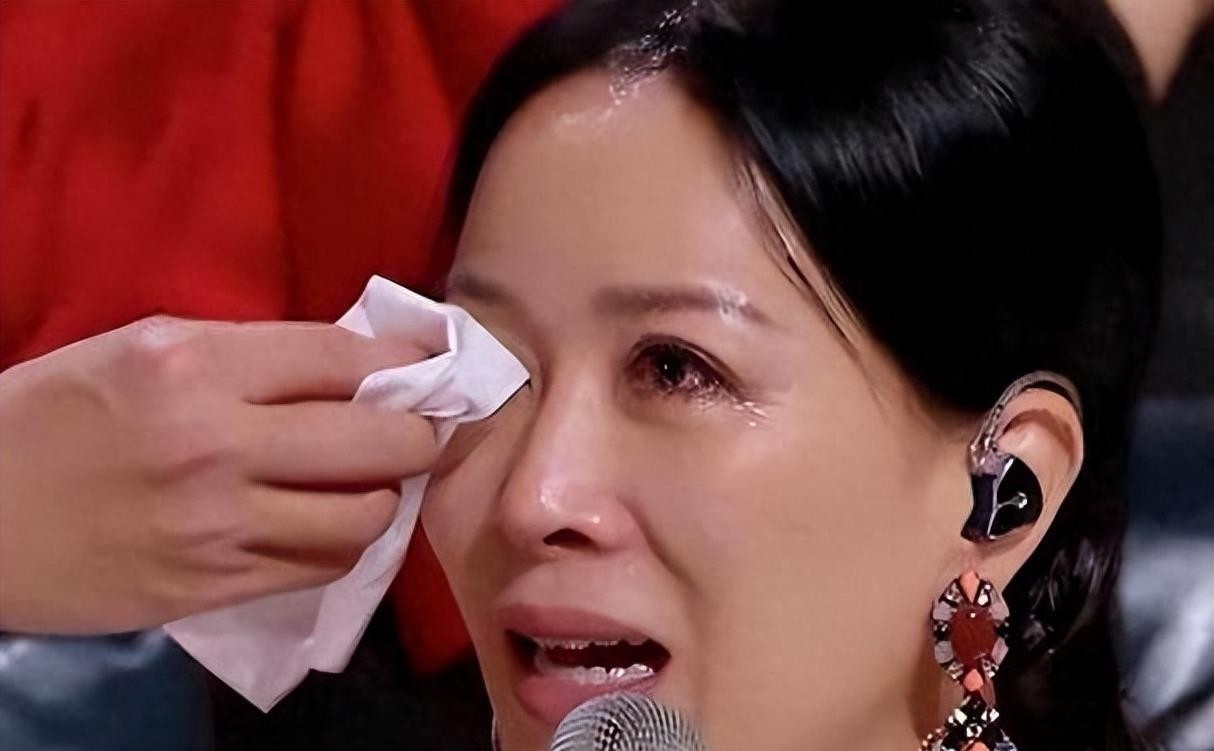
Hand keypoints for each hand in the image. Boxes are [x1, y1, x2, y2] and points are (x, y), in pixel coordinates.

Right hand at [0, 317, 436, 633]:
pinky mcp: (211, 587)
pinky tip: (330, 525)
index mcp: (192, 365)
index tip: (427, 369)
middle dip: (419, 435)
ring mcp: (217, 525)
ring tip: (370, 484)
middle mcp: (216, 443)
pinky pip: (320, 568)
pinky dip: (343, 544)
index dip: (404, 363)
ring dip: (383, 498)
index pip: (343, 358)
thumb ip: (244, 354)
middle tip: (418, 432)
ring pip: (362, 517)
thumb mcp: (138, 351)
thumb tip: (348, 365)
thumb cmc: (51, 416)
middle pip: (379, 442)